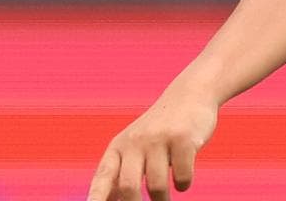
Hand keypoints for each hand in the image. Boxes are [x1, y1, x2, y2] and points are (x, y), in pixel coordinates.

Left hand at [87, 79, 219, 200]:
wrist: (190, 95)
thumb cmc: (160, 130)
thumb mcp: (136, 146)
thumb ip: (123, 173)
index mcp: (119, 146)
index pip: (103, 177)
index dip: (96, 197)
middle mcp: (135, 141)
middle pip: (128, 186)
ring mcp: (159, 139)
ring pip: (156, 187)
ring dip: (163, 200)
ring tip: (165, 198)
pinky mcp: (183, 139)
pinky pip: (182, 177)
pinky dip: (183, 185)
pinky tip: (183, 179)